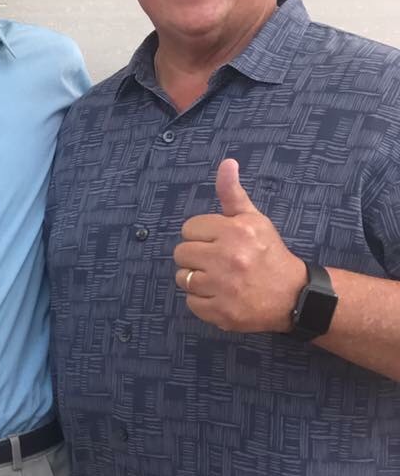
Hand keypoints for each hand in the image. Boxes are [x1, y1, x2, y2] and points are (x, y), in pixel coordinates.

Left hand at [173, 159, 303, 332]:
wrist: (294, 296)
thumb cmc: (268, 253)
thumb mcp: (254, 219)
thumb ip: (233, 193)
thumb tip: (227, 163)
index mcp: (234, 232)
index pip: (188, 229)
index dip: (201, 235)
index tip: (217, 242)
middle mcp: (228, 258)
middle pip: (181, 253)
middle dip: (195, 256)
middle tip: (216, 261)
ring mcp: (224, 288)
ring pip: (182, 278)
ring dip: (196, 279)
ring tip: (218, 278)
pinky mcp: (221, 313)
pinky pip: (190, 302)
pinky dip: (202, 301)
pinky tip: (221, 295)